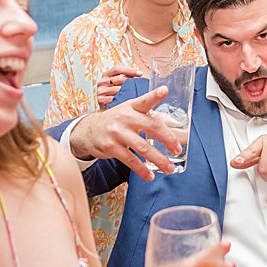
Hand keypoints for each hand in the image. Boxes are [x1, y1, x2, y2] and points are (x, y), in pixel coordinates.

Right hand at [68, 85, 183, 179]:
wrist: (89, 131)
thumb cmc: (117, 121)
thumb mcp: (129, 112)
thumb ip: (149, 118)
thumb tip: (175, 133)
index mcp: (132, 106)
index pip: (145, 100)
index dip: (155, 95)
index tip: (164, 90)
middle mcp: (125, 117)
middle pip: (151, 127)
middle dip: (168, 139)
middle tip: (177, 150)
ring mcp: (117, 132)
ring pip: (143, 147)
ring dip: (159, 160)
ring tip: (169, 168)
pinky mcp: (111, 147)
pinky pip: (130, 160)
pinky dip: (142, 170)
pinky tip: (150, 176)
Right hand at [95, 64, 143, 109]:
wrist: (104, 109)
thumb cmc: (114, 93)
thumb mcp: (118, 83)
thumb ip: (126, 78)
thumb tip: (140, 74)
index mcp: (106, 75)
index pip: (117, 69)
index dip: (129, 70)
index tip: (140, 73)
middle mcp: (102, 82)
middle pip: (118, 79)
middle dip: (130, 81)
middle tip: (140, 85)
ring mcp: (100, 91)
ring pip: (117, 89)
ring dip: (127, 91)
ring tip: (136, 93)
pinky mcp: (101, 100)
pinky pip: (114, 99)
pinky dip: (122, 99)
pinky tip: (128, 100)